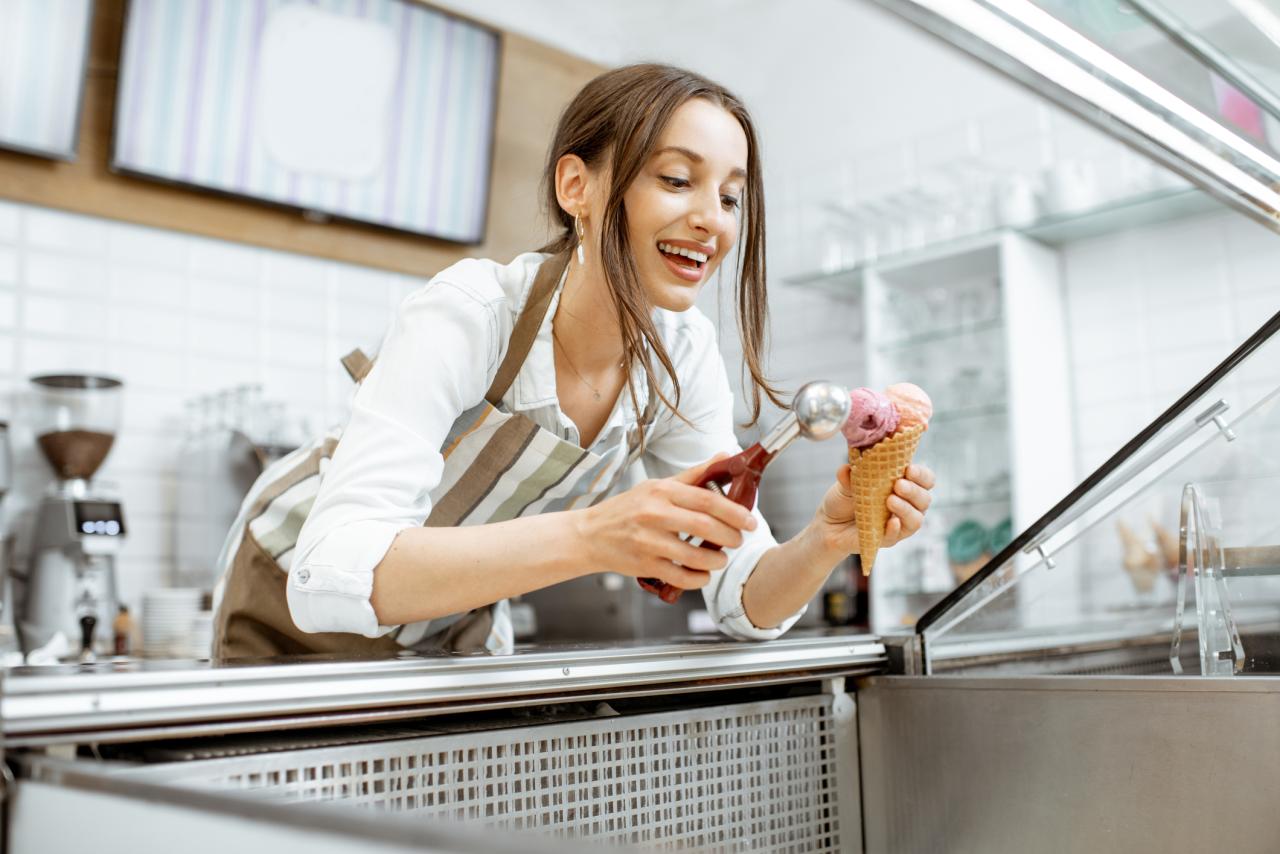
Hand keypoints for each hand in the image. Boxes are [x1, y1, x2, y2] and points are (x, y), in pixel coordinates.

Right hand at [574, 454, 757, 590]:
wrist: (590, 535)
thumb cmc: (627, 509)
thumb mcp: (657, 486)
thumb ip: (694, 475)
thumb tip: (727, 458)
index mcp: (661, 491)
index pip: (706, 499)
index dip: (734, 511)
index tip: (750, 520)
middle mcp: (654, 514)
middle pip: (705, 527)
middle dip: (731, 536)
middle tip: (739, 540)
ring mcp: (648, 542)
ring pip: (695, 556)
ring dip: (717, 560)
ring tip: (721, 558)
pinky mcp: (644, 565)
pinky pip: (680, 577)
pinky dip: (698, 579)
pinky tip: (703, 574)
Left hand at [815, 463, 935, 553]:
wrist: (829, 524)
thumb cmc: (844, 500)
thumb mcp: (844, 484)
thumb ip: (848, 476)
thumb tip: (847, 468)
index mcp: (903, 485)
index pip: (925, 479)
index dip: (921, 474)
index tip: (909, 469)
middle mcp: (907, 504)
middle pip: (924, 499)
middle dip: (914, 491)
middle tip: (898, 485)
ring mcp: (899, 523)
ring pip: (916, 519)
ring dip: (906, 509)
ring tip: (890, 500)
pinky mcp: (888, 539)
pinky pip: (898, 536)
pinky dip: (895, 529)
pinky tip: (891, 522)